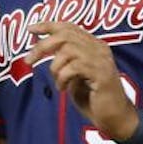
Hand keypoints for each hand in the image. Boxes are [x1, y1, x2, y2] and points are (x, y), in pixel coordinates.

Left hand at [25, 21, 138, 139]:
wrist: (114, 118)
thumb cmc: (92, 98)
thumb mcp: (73, 75)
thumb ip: (63, 60)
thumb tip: (42, 49)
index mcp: (93, 45)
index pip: (69, 27)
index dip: (48, 25)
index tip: (30, 29)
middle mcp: (99, 48)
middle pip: (65, 35)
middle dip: (42, 46)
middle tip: (28, 60)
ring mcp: (102, 60)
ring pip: (68, 50)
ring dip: (55, 67)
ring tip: (58, 82)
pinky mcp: (102, 74)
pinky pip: (74, 67)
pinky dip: (62, 78)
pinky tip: (63, 88)